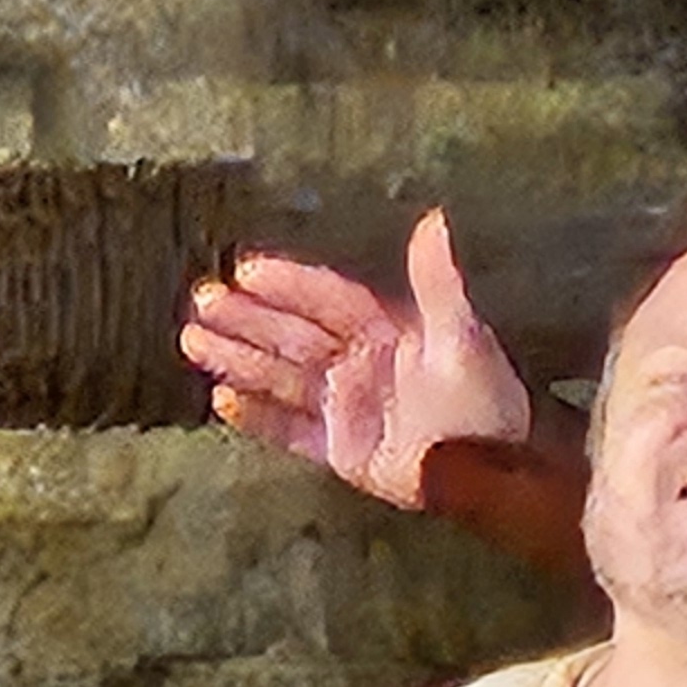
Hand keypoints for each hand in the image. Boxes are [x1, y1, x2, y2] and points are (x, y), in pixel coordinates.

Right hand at [180, 209, 527, 508]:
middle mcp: (356, 363)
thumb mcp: (462, 334)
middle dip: (248, 319)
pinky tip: (222, 399)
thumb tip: (435, 219)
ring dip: (238, 358)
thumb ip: (438, 281)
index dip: (290, 283)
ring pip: (281, 377)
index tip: (247, 268)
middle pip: (292, 335)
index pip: (328, 300)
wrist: (494, 468)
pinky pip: (290, 430)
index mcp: (384, 330)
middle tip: (202, 299)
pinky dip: (258, 417)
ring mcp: (344, 406)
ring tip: (192, 340)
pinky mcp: (339, 449)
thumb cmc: (485, 396)